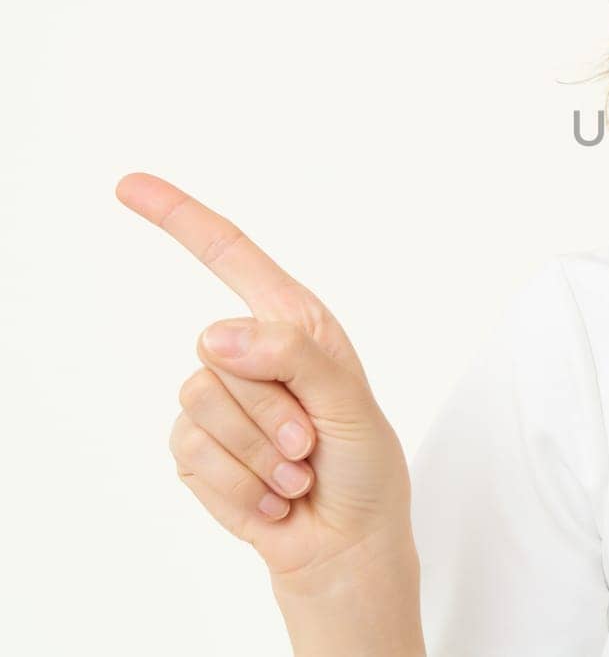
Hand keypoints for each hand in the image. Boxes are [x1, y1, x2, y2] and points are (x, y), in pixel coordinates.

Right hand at [120, 172, 417, 598]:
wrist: (345, 539)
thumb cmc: (363, 464)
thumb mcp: (350, 402)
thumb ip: (294, 356)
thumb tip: (216, 335)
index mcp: (294, 323)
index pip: (230, 255)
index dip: (180, 217)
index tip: (128, 185)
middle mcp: (251, 352)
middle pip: (217, 351)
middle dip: (273, 409)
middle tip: (312, 444)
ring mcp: (218, 401)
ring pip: (202, 404)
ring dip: (260, 452)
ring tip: (296, 472)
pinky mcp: (196, 449)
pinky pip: (194, 453)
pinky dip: (242, 485)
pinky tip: (273, 498)